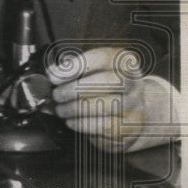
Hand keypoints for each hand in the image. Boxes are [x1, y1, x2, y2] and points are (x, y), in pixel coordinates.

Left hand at [46, 46, 178, 151]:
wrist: (132, 109)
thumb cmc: (106, 86)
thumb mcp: (93, 70)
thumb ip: (73, 68)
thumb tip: (52, 74)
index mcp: (124, 63)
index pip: (103, 58)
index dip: (75, 66)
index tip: (54, 75)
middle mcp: (134, 84)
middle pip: (104, 83)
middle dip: (72, 90)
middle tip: (56, 94)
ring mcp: (135, 108)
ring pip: (102, 107)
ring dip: (73, 109)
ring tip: (61, 109)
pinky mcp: (130, 129)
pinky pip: (103, 128)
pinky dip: (81, 125)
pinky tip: (72, 121)